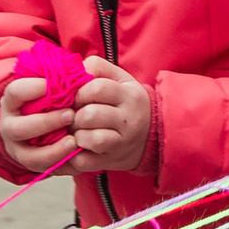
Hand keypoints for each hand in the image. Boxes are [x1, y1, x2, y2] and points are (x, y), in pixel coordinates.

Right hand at [0, 75, 77, 173]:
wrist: (50, 123)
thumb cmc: (55, 98)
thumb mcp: (55, 86)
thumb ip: (64, 79)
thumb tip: (83, 69)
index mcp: (14, 101)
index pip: (15, 92)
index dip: (33, 88)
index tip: (55, 85)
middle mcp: (10, 125)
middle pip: (18, 128)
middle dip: (45, 122)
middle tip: (71, 114)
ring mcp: (18, 147)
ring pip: (28, 154)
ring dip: (52, 149)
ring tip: (74, 140)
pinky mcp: (31, 162)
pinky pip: (44, 168)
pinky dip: (61, 162)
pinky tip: (76, 152)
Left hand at [63, 59, 149, 173]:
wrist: (154, 135)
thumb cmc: (126, 104)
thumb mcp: (121, 80)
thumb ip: (99, 68)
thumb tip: (76, 67)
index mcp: (129, 95)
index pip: (97, 88)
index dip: (79, 92)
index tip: (77, 98)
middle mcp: (128, 119)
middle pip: (89, 114)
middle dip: (75, 116)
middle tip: (75, 117)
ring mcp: (121, 141)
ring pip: (89, 138)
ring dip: (76, 136)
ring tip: (78, 132)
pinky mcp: (111, 160)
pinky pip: (84, 160)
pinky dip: (74, 156)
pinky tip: (77, 148)